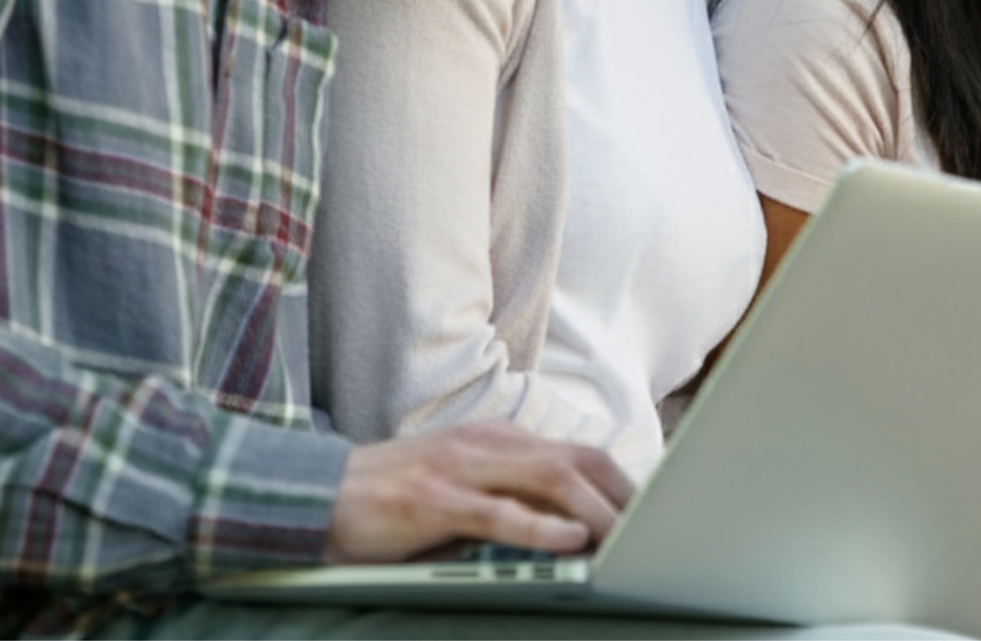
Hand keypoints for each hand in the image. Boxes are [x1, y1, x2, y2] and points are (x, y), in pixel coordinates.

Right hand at [324, 422, 634, 563]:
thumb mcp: (465, 488)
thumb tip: (575, 528)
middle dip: (625, 496)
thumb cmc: (398, 498)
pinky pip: (499, 513)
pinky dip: (540, 528)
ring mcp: (461, 467)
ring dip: (596, 513)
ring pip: (548, 482)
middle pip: (578, 461)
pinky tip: (571, 540)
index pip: (579, 454)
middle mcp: (488, 443)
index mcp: (500, 439)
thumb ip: (514, 497)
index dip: (625, 484)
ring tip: (630, 538)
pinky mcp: (435, 499)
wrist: (318, 494)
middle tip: (662, 531)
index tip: (659, 515)